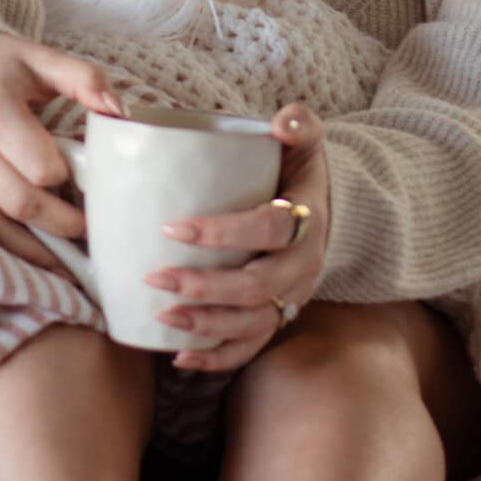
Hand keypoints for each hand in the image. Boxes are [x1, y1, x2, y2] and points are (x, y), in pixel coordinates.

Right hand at [0, 29, 125, 287]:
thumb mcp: (41, 57)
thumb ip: (83, 79)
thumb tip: (121, 112)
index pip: (38, 166)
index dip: (67, 177)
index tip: (89, 180)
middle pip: (20, 202)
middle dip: (61, 222)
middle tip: (91, 226)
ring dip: (38, 245)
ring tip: (73, 253)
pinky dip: (12, 245)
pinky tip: (42, 254)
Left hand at [140, 101, 330, 371]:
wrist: (324, 214)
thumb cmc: (297, 172)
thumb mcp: (305, 142)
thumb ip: (298, 123)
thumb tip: (280, 121)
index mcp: (308, 220)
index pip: (268, 228)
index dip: (223, 231)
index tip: (173, 227)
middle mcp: (302, 267)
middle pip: (256, 287)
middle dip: (205, 286)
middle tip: (155, 276)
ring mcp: (290, 298)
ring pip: (252, 324)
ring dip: (206, 325)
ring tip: (161, 315)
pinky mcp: (277, 318)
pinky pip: (250, 348)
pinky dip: (216, 359)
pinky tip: (179, 358)